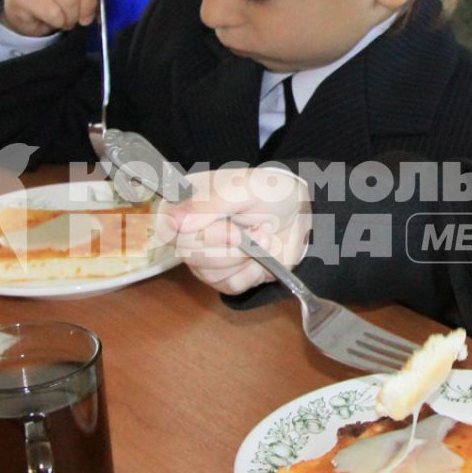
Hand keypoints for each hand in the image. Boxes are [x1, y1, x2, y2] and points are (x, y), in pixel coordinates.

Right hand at [165, 165, 311, 294]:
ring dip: (246, 255)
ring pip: (209, 272)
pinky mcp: (224, 277)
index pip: (168, 227)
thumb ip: (207, 203)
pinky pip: (229, 285)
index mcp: (187, 202)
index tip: (233, 229)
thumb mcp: (243, 187)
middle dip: (230, 245)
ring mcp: (205, 257)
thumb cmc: (271, 191)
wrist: (303, 214)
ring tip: (264, 234)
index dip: (199, 234)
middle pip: (188, 253)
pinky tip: (263, 252)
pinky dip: (253, 270)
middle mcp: (190, 231)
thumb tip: (173, 222)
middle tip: (255, 229)